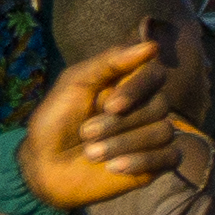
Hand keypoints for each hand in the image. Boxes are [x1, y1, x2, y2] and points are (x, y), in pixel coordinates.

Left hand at [23, 45, 203, 208]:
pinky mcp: (156, 163)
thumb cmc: (55, 122)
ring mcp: (152, 136)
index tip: (110, 105)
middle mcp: (145, 108)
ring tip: (92, 154)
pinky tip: (114, 168)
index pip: (155, 75)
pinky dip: (142, 161)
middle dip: (120, 123)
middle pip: (160, 106)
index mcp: (128, 85)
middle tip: (86, 133)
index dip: (138, 88)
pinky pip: (171, 157)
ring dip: (124, 144)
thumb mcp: (73, 84)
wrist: (44, 167)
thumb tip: (152, 47)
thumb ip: (108, 62)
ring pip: (163, 132)